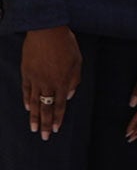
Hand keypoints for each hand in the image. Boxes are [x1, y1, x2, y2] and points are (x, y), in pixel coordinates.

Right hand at [21, 26, 80, 140]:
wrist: (46, 31)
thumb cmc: (66, 44)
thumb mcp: (77, 61)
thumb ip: (74, 80)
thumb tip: (69, 96)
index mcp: (62, 81)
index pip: (59, 105)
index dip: (57, 118)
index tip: (54, 129)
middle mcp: (48, 83)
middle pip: (46, 108)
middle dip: (45, 123)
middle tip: (43, 137)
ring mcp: (35, 79)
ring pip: (34, 102)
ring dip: (34, 116)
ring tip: (33, 128)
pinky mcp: (26, 73)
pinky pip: (26, 90)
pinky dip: (26, 100)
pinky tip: (27, 108)